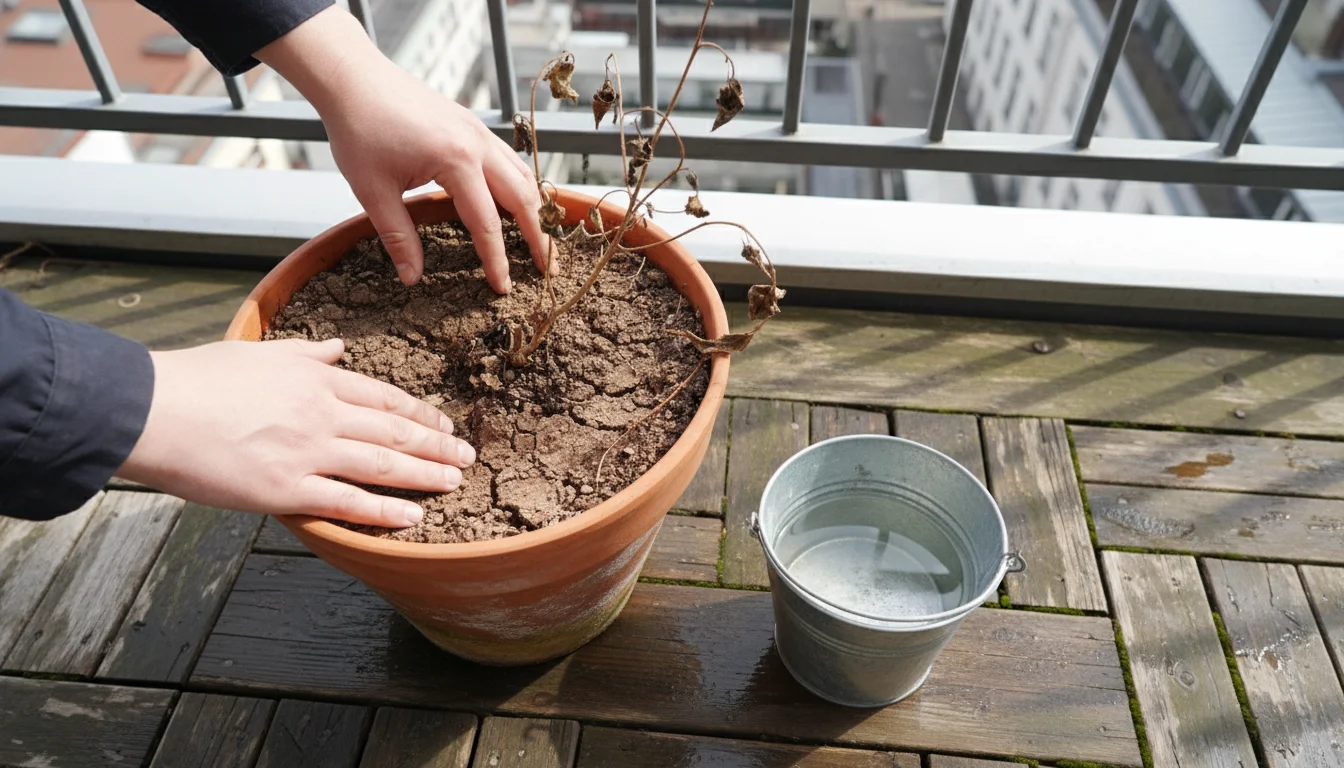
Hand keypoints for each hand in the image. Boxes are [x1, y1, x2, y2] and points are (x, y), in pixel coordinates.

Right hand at [116, 339, 473, 527]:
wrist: (154, 410)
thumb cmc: (199, 379)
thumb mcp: (259, 352)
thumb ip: (305, 353)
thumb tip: (337, 349)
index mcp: (315, 381)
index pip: (383, 396)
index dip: (419, 413)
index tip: (444, 425)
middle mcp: (322, 415)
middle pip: (394, 431)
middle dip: (437, 445)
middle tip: (467, 456)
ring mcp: (308, 453)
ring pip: (383, 465)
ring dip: (426, 475)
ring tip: (455, 482)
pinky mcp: (287, 490)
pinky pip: (349, 503)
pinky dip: (386, 512)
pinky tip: (414, 517)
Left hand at [257, 6, 551, 290]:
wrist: (353, 78)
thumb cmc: (359, 130)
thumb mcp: (373, 191)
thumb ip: (399, 237)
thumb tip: (412, 278)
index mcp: (456, 162)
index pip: (487, 224)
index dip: (497, 260)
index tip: (503, 288)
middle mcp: (477, 144)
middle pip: (522, 198)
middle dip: (538, 236)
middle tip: (546, 269)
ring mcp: (477, 131)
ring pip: (521, 175)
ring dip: (533, 209)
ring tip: (539, 238)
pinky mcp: (471, 124)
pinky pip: (507, 158)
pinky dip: (518, 184)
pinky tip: (514, 201)